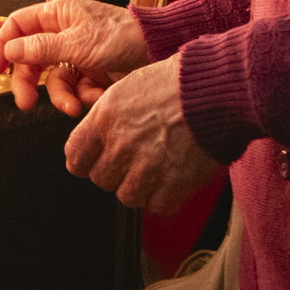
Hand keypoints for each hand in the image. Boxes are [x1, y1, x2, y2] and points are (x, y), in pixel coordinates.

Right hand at [0, 0, 151, 115]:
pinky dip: (83, 98)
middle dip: (28, 82)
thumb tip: (10, 49)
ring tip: (73, 107)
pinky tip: (96, 97)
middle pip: (31, 59)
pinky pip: (75, 90)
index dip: (2, 45)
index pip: (18, 26)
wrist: (161, 52)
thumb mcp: (78, 43)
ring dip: (61, 96)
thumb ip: (41, 48)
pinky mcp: (92, 74)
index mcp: (58, 15)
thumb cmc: (125, 36)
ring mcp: (78, 55)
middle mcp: (64, 33)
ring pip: (53, 80)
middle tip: (25, 102)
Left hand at [63, 58, 220, 212]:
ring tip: (152, 171)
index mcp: (104, 119)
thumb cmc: (174, 84)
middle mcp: (121, 145)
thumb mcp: (125, 89)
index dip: (82, 163)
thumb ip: (104, 119)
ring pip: (127, 196)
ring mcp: (147, 167)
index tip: (89, 164)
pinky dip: (163, 198)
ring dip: (137, 187)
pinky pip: (157, 206)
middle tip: (131, 163)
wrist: (215, 92)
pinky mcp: (175, 184)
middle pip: (101, 179)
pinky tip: (171, 180)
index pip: (75, 157)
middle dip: (113, 173)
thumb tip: (94, 144)